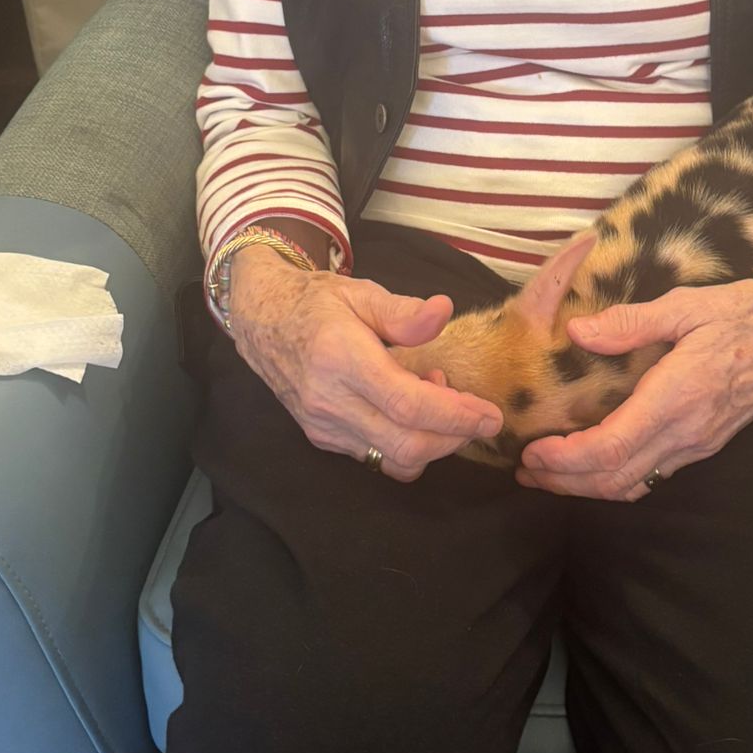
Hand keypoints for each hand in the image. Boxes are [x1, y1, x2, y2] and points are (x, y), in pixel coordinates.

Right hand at [227, 248, 502, 479]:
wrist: (261, 320)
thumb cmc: (317, 302)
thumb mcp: (361, 293)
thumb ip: (403, 311)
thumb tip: (443, 312)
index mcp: (341, 359)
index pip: (408, 405)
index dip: (456, 416)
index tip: (491, 415)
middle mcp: (329, 401)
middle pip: (405, 444)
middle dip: (453, 438)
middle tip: (475, 413)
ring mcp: (323, 426)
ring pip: (392, 460)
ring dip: (431, 442)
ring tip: (438, 400)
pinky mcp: (322, 438)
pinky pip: (375, 457)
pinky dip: (406, 444)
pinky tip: (410, 411)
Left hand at [515, 256, 752, 500]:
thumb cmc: (749, 312)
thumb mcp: (689, 304)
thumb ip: (632, 322)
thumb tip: (579, 332)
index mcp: (677, 397)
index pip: (610, 449)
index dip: (565, 461)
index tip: (532, 453)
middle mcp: (688, 432)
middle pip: (615, 479)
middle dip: (565, 482)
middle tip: (525, 473)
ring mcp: (700, 443)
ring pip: (635, 484)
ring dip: (588, 486)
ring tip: (550, 475)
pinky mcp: (707, 443)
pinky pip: (654, 475)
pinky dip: (617, 478)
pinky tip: (596, 464)